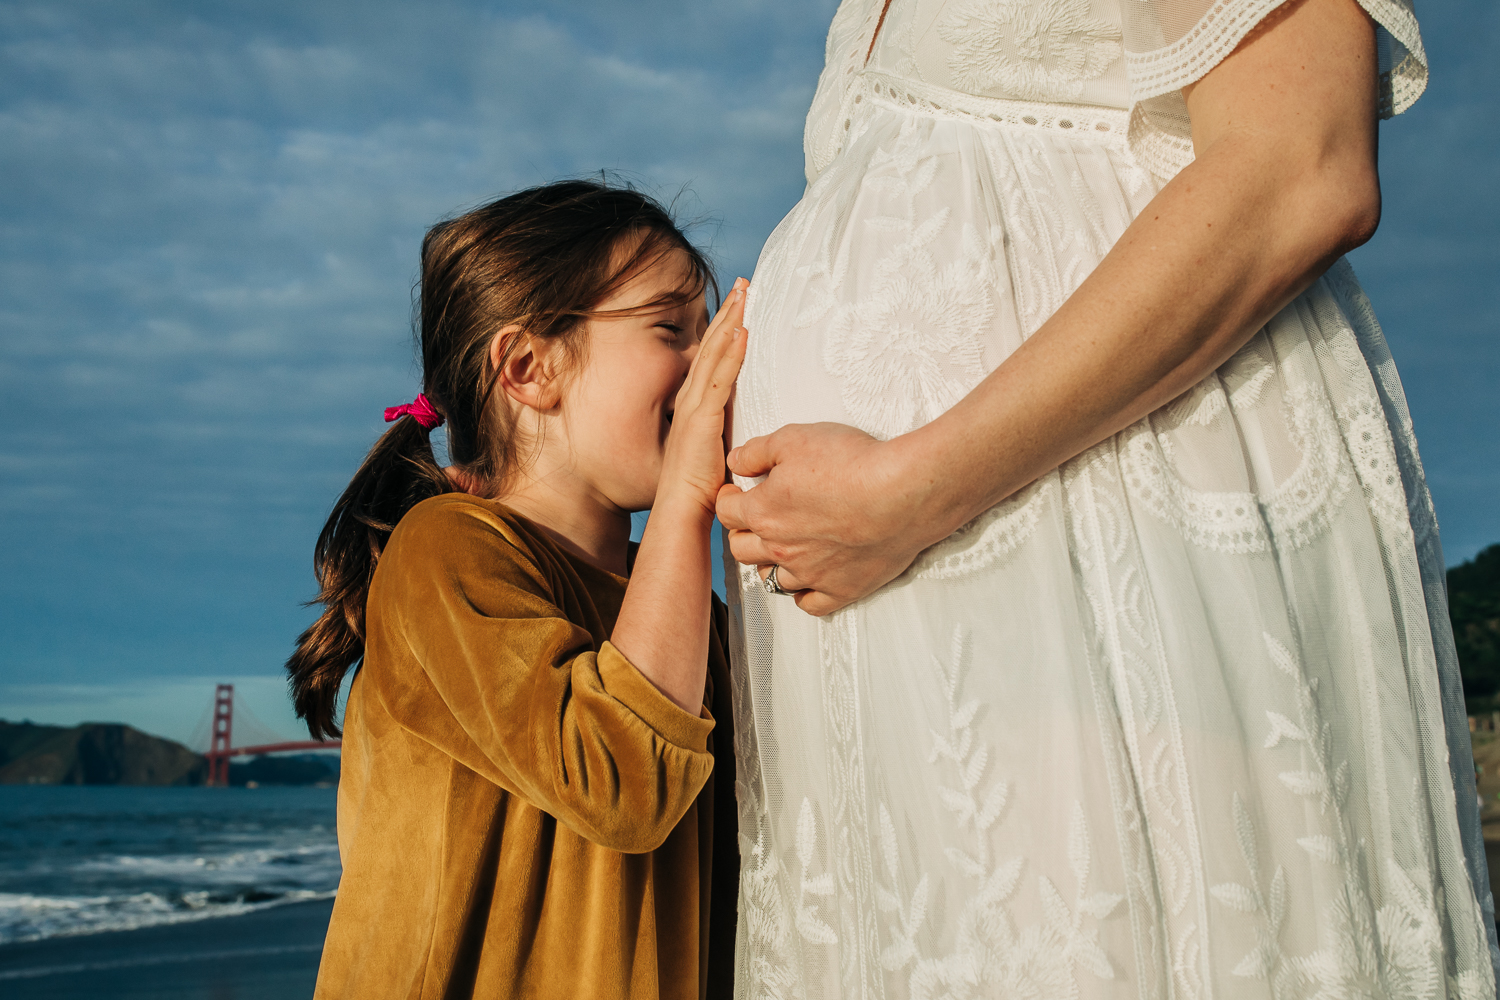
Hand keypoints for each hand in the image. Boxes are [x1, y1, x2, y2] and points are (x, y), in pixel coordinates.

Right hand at [655, 278, 747, 518]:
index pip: (711, 357)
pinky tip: (743, 333)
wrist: (680, 512)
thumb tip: (745, 429)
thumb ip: (725, 433)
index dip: (725, 328)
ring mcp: (694, 407)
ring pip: (714, 354)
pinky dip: (731, 353)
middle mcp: (690, 400)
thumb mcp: (715, 451)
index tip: (740, 304)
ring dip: (730, 322)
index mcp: (695, 405)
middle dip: (728, 312)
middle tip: (746, 283)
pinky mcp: (700, 419)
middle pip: (712, 345)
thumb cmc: (697, 490)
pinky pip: (719, 379)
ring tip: (746, 294)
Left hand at [715, 423, 951, 615]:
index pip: (726, 512)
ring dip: (770, 563)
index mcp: (764, 512)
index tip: (734, 494)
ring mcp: (810, 574)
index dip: (728, 499)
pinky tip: (807, 582)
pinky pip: (809, 604)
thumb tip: (736, 461)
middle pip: (741, 549)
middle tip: (755, 519)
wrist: (904, 493)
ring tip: (781, 548)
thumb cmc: (853, 463)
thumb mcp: (795, 439)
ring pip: (771, 579)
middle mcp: (780, 549)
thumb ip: (757, 451)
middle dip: (743, 531)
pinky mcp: (841, 589)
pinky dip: (803, 594)